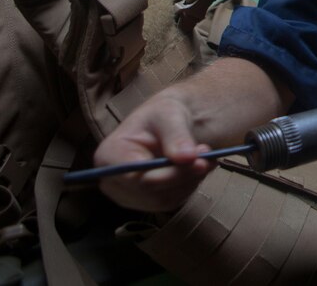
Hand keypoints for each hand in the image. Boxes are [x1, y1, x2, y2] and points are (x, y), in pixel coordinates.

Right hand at [93, 91, 215, 212]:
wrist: (168, 124)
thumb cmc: (162, 115)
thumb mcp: (169, 114)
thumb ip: (176, 135)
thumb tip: (187, 157)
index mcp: (108, 156)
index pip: (136, 176)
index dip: (168, 172)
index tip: (197, 160)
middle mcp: (112, 182)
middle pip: (151, 190)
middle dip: (184, 175)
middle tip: (208, 157)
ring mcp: (130, 195)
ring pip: (165, 199)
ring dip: (191, 180)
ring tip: (205, 157)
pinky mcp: (148, 202)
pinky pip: (173, 201)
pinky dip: (190, 185)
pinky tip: (198, 168)